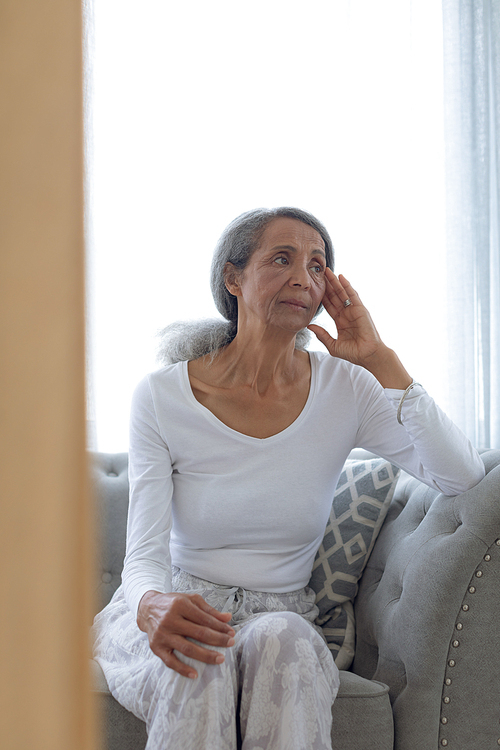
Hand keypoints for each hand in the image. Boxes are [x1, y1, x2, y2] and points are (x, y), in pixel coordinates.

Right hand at [137, 590, 234, 678]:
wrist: (147, 608)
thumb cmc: (172, 603)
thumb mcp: (190, 600)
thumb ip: (209, 610)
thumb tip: (228, 618)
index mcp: (180, 605)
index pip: (205, 619)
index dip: (220, 627)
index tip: (231, 633)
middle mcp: (170, 619)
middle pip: (198, 633)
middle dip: (217, 640)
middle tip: (231, 644)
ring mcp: (163, 634)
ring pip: (187, 648)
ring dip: (206, 655)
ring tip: (220, 659)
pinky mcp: (156, 647)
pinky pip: (170, 661)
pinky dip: (182, 669)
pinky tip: (195, 674)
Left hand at [308, 269, 411, 388]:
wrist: (368, 356)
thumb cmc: (353, 353)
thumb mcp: (333, 345)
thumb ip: (322, 335)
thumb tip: (309, 326)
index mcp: (340, 321)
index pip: (329, 305)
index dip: (322, 296)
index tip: (313, 288)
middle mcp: (346, 314)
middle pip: (334, 296)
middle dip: (327, 285)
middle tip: (318, 273)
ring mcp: (353, 310)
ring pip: (342, 292)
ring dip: (334, 282)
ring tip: (327, 271)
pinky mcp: (360, 309)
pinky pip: (352, 294)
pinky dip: (347, 285)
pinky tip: (341, 277)